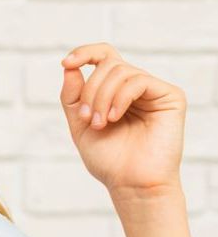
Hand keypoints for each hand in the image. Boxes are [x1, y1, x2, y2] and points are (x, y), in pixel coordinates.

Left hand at [60, 43, 185, 200]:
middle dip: (90, 91)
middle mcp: (135, 87)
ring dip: (102, 98)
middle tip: (87, 119)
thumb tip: (68, 68)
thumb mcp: (80, 126)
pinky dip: (120, 98)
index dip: (84, 53)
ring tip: (100, 124)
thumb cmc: (109, 160)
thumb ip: (73, 98)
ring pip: (121, 71)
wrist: (131, 183)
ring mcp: (153, 90)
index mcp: (115, 91)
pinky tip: (114, 118)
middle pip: (108, 64)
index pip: (103, 58)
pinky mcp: (170, 95)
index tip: (66, 63)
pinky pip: (139, 81)